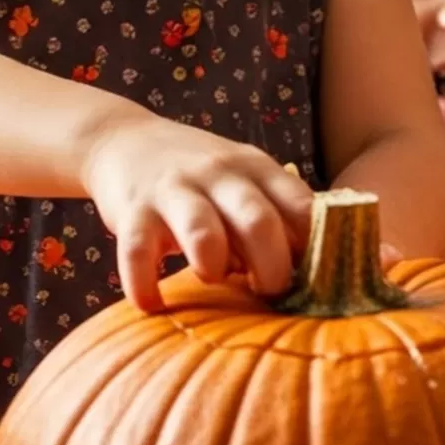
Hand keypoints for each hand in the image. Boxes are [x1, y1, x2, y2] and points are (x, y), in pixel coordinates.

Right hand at [79, 113, 314, 311]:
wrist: (126, 140)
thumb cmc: (200, 177)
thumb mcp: (245, 179)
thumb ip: (276, 213)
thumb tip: (318, 268)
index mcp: (258, 169)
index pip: (302, 206)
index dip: (316, 248)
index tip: (317, 280)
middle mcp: (220, 175)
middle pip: (259, 222)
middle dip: (272, 268)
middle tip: (269, 292)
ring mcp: (175, 190)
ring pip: (203, 232)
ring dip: (214, 266)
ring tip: (213, 278)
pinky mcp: (133, 210)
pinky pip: (138, 252)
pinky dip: (145, 285)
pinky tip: (154, 303)